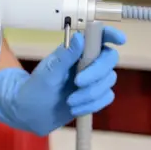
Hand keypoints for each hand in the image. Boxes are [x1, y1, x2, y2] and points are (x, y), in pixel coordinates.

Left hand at [0, 28, 126, 135]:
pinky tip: (76, 109)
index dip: (111, 35)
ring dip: (91, 93)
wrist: (30, 115)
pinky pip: (106, 97)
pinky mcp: (94, 96)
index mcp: (75, 51)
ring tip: (70, 101)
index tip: (120, 40)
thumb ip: (64, 57)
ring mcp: (92, 79)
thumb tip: (79, 38)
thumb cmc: (34, 90)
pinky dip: (92, 104)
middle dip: (96, 73)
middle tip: (77, 83)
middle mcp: (87, 62)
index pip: (98, 37)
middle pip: (109, 59)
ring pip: (109, 81)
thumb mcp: (47, 74)